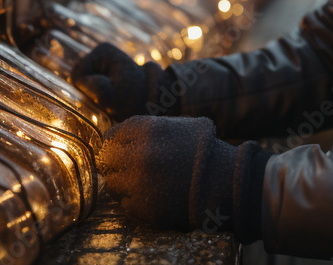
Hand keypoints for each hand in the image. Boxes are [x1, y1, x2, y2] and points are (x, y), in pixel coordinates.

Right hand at [71, 43, 175, 120]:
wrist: (150, 97)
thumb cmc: (135, 98)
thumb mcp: (115, 99)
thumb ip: (97, 89)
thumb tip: (76, 79)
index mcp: (102, 52)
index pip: (77, 75)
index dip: (87, 89)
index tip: (107, 92)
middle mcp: (99, 51)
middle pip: (77, 77)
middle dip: (89, 91)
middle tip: (109, 96)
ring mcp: (99, 61)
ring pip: (80, 83)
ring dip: (92, 93)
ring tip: (110, 96)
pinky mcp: (100, 70)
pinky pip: (86, 85)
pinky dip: (95, 93)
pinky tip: (109, 94)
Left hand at [97, 115, 271, 242]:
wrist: (225, 180)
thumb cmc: (203, 149)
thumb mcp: (178, 125)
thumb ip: (147, 128)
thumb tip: (117, 136)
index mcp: (144, 129)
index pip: (111, 136)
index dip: (116, 144)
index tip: (121, 150)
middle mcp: (137, 154)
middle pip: (106, 160)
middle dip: (115, 164)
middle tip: (127, 168)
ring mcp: (138, 182)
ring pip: (111, 184)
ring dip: (121, 183)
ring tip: (139, 183)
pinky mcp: (143, 207)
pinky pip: (124, 204)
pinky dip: (132, 201)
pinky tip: (148, 196)